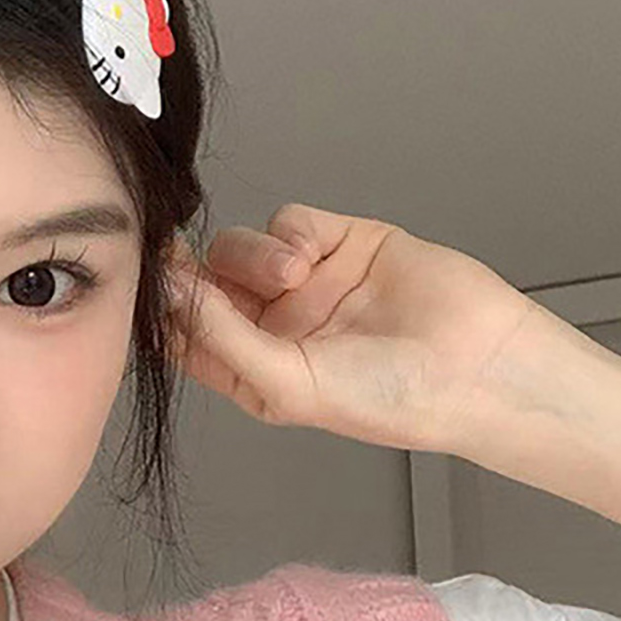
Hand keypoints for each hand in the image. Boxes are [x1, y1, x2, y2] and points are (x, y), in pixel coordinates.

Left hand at [162, 202, 548, 455]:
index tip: (143, 283)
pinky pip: (289, 221)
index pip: (188, 336)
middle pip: (207, 285)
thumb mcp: (287, 382)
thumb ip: (222, 337)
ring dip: (253, 255)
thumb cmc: (390, 398)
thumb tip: (170, 296)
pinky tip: (312, 256)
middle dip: (193, 272)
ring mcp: (308, 283)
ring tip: (292, 275)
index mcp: (254, 370)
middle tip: (179, 260)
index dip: (163, 309)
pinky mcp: (342, 243)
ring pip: (242, 248)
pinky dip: (289, 232)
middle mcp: (275, 326)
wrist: (477, 366)